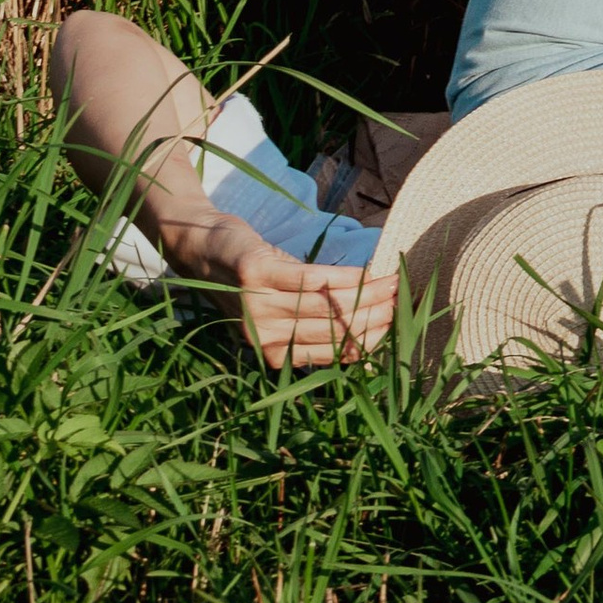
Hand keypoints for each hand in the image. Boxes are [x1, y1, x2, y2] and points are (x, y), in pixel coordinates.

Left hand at [159, 207, 396, 367]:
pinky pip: (311, 280)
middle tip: (403, 303)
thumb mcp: (277, 309)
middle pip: (333, 331)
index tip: (395, 328)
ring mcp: (259, 306)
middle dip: (374, 319)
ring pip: (327, 307)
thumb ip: (312, 323)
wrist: (199, 247)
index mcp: (272, 353)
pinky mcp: (258, 273)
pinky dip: (344, 277)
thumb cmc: (247, 279)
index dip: (366, 342)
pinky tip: (366, 272)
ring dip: (367, 296)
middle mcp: (264, 337)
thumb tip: (363, 333)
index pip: (329, 354)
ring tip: (393, 284)